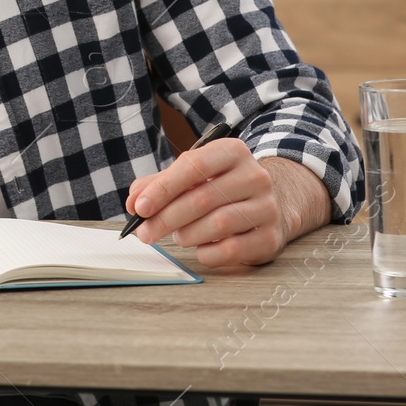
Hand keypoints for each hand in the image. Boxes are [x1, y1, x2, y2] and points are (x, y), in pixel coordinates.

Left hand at [124, 139, 292, 267]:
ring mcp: (267, 207)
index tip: (140, 208)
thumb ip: (159, 186)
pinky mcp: (271, 237)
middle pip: (203, 198)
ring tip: (179, 236)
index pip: (194, 165)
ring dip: (188, 235)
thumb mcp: (193, 177)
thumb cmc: (221, 189)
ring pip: (218, 224)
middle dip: (167, 218)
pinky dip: (208, 253)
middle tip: (145, 233)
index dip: (163, 188)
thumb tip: (134, 203)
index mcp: (232, 152)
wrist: (271, 205)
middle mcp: (255, 176)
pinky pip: (232, 250)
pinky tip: (202, 248)